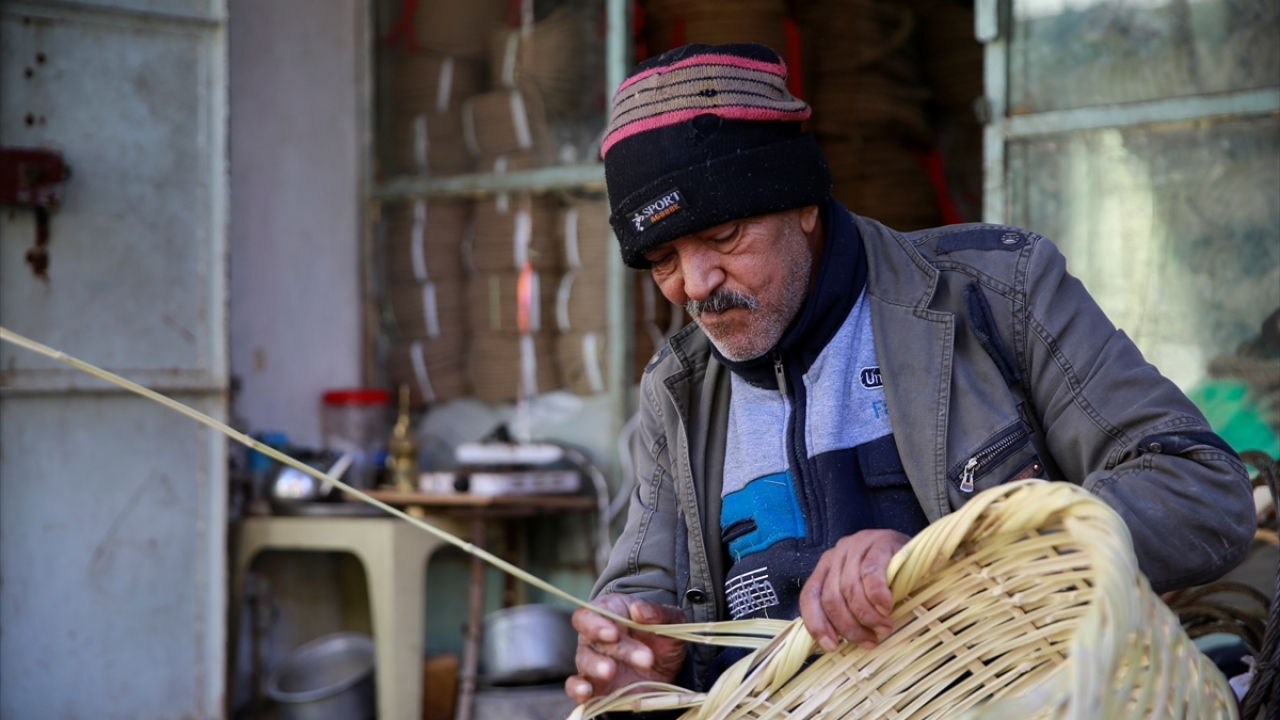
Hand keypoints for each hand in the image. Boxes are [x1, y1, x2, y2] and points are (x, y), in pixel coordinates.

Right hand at [564, 594, 687, 703]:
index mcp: (610, 614)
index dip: (596, 624)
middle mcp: (596, 637)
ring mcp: (593, 661)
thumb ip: (660, 613)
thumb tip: (639, 610)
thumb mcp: (671, 623)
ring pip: (584, 660)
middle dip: (617, 648)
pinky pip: (575, 686)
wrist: (666, 671)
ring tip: (611, 672)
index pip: (589, 614)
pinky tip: (587, 692)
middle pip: (592, 638)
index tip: (613, 634)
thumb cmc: (662, 639)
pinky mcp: (594, 685)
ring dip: (597, 666)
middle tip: (645, 658)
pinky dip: (577, 689)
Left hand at [800, 529, 908, 652]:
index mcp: (827, 567)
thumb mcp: (863, 594)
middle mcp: (837, 554)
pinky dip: (876, 595)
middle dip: (849, 626)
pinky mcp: (879, 543)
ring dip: (866, 616)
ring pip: (849, 588)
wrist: (922, 551)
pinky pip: (871, 572)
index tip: (833, 646)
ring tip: (884, 628)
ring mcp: (857, 545)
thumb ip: (848, 610)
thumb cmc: (890, 579)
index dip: (817, 624)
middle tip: (870, 641)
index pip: (810, 596)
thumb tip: (836, 645)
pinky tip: (886, 608)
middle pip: (831, 597)